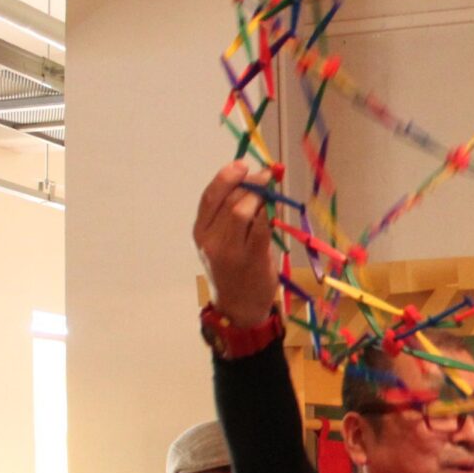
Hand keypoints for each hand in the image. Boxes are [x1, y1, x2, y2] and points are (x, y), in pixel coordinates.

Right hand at [193, 159, 280, 325]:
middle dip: (250, 183)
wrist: (239, 307)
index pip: (210, 196)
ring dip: (260, 196)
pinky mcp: (251, 258)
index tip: (242, 165)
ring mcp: (229, 250)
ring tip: (269, 192)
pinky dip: (268, 214)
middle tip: (265, 176)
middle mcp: (210, 239)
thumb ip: (229, 216)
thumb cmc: (234, 270)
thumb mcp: (221, 242)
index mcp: (200, 232)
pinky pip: (260, 227)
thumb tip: (252, 182)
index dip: (226, 177)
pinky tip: (272, 212)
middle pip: (229, 200)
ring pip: (242, 210)